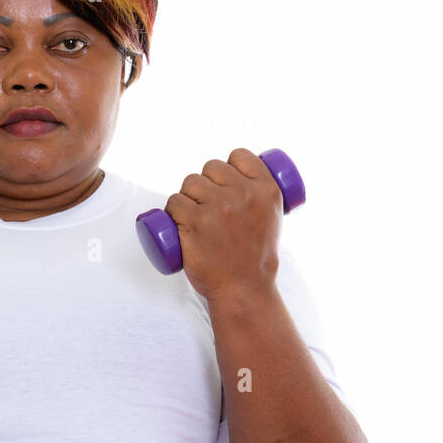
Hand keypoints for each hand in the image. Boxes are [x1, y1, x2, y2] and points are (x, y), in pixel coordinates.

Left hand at [164, 148, 282, 302]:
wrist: (243, 288)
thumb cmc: (254, 256)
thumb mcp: (271, 218)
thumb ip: (258, 197)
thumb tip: (240, 179)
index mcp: (266, 190)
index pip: (240, 155)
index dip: (227, 166)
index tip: (222, 182)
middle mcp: (243, 194)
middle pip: (210, 168)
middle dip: (205, 183)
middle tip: (206, 206)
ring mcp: (217, 207)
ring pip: (189, 183)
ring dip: (186, 196)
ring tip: (192, 217)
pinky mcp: (195, 222)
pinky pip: (174, 202)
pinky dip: (171, 211)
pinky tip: (177, 222)